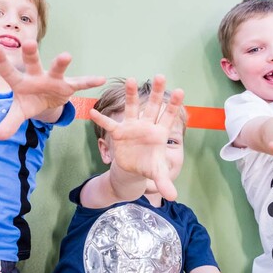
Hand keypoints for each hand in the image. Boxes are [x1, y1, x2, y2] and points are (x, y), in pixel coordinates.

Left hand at [0, 41, 104, 139]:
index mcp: (20, 81)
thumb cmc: (29, 101)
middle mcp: (36, 76)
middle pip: (32, 63)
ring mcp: (53, 79)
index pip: (8, 71)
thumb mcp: (19, 112)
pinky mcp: (67, 85)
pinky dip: (89, 81)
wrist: (45, 100)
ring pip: (56, 69)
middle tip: (29, 43)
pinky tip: (101, 79)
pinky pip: (80, 83)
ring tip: (66, 56)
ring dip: (60, 63)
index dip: (1, 61)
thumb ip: (10, 122)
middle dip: (31, 54)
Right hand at [89, 76, 183, 200]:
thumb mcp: (157, 175)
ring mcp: (132, 127)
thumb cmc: (148, 167)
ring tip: (131, 79)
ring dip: (131, 94)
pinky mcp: (119, 132)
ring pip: (132, 108)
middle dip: (157, 92)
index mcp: (159, 133)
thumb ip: (165, 183)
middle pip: (153, 106)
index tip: (180, 91)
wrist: (133, 169)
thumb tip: (173, 197)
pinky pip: (109, 124)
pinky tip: (92, 111)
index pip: (168, 117)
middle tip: (160, 76)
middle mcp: (147, 125)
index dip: (174, 105)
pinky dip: (101, 119)